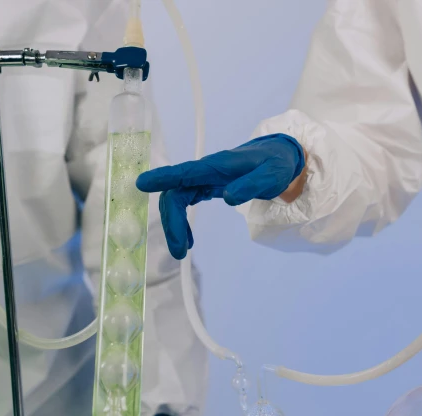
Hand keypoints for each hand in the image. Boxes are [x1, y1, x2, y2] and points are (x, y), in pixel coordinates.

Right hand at [136, 133, 305, 258]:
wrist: (279, 158)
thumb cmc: (275, 164)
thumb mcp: (271, 176)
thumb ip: (251, 185)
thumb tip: (227, 198)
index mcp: (217, 166)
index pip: (184, 172)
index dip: (162, 179)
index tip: (141, 185)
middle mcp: (205, 171)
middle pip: (176, 194)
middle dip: (172, 222)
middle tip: (179, 251)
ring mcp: (203, 179)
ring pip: (177, 200)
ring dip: (175, 225)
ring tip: (182, 251)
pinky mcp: (205, 186)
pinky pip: (185, 202)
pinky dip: (182, 222)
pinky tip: (188, 240)